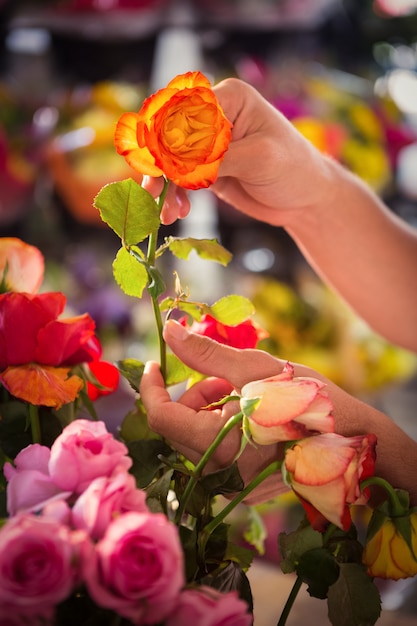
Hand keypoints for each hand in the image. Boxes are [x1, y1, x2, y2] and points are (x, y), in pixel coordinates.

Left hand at [140, 319, 330, 504]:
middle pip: (180, 427)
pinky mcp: (242, 485)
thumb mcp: (255, 369)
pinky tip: (248, 413)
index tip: (155, 363)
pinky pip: (213, 451)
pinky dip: (220, 425)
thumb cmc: (307, 400)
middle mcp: (220, 475)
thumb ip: (206, 353)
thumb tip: (168, 331)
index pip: (162, 418)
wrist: (352, 437)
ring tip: (243, 393)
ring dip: (208, 409)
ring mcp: (231, 484)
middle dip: (193, 395)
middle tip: (224, 377)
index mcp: (220, 448)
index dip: (152, 388)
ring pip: (195, 438)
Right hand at [142, 78, 335, 226]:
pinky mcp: (206, 169)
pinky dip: (173, 196)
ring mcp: (207, 145)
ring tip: (163, 212)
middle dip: (158, 164)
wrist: (306, 199)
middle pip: (168, 134)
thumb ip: (216, 157)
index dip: (164, 138)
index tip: (159, 167)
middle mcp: (214, 117)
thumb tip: (173, 160)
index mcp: (228, 99)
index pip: (183, 111)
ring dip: (162, 186)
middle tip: (151, 191)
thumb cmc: (293, 169)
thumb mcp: (259, 159)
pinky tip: (176, 213)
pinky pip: (179, 180)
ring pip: (169, 160)